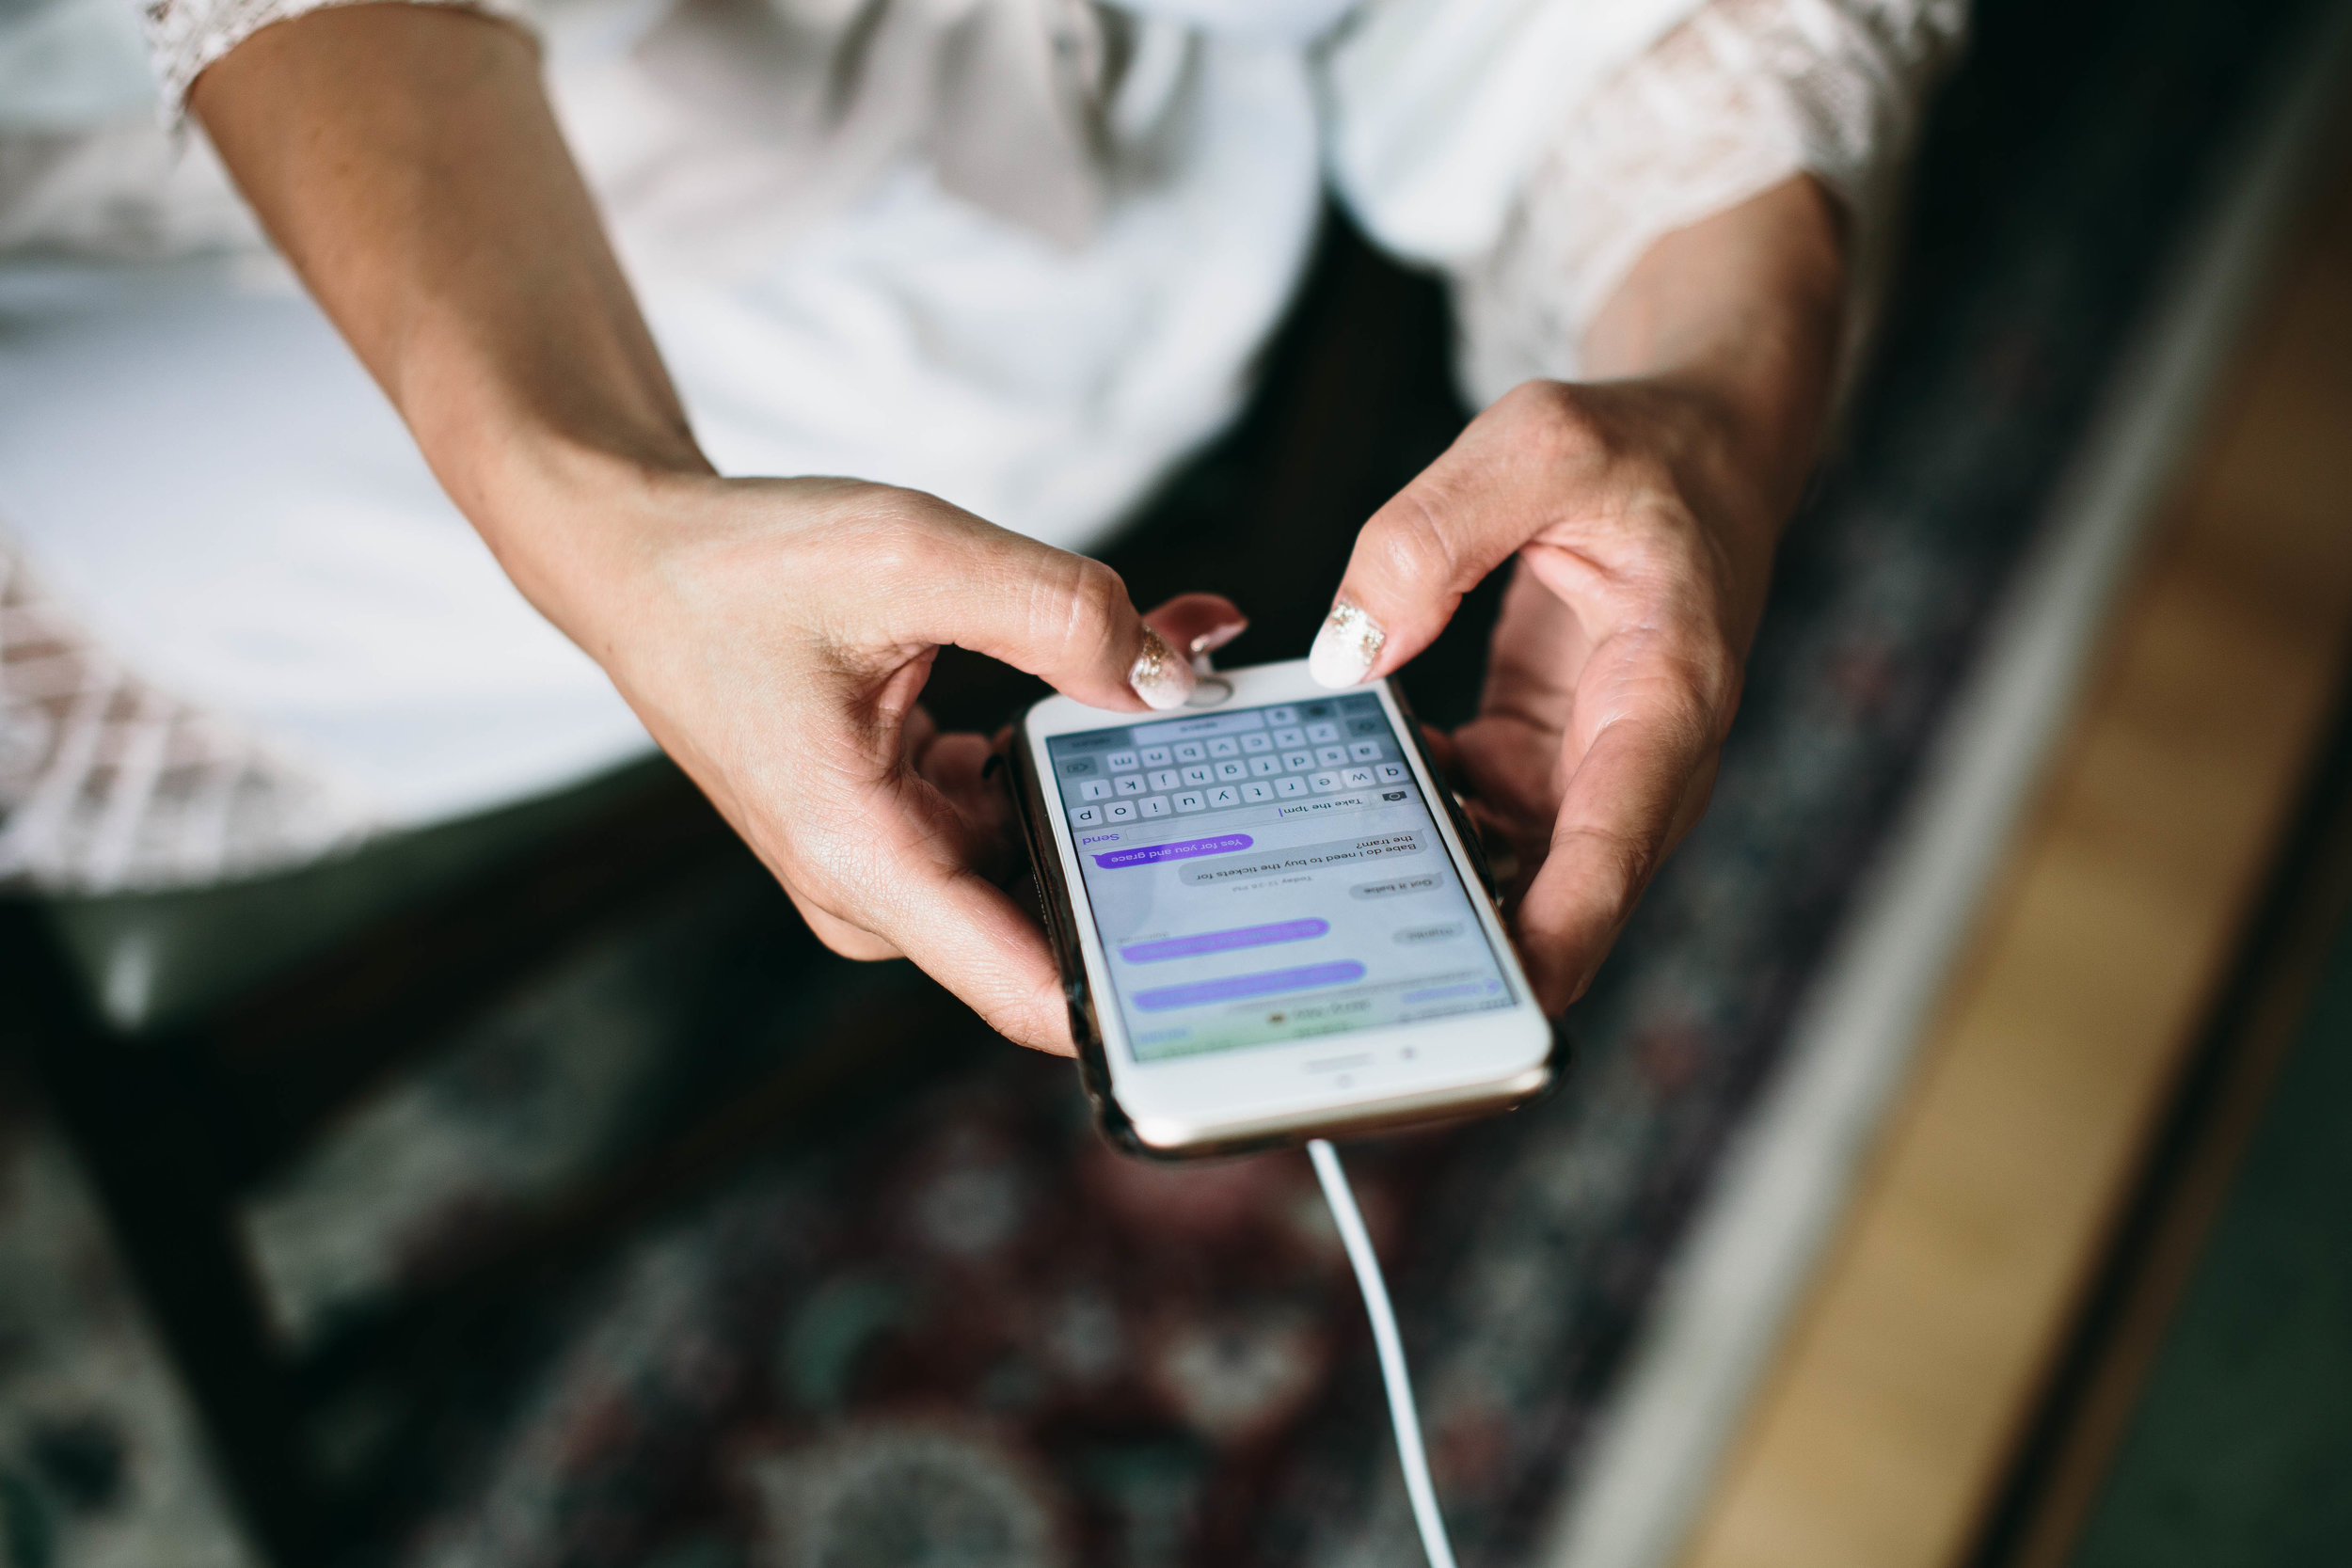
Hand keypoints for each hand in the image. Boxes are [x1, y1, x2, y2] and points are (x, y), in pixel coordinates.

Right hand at [574, 471, 1243, 1052]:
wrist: (639, 559)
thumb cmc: (735, 569)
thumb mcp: (911, 553)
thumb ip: (1057, 611)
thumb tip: (1168, 676)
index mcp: (866, 860)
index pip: (1034, 994)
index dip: (1145, 1000)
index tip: (1245, 966)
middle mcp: (877, 889)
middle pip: (1060, 910)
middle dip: (1161, 831)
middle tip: (1244, 741)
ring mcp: (889, 862)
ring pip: (1045, 844)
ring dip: (1119, 770)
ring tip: (1188, 666)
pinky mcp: (898, 824)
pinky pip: (1013, 806)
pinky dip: (1066, 742)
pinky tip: (1117, 669)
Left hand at [1307, 176, 1842, 1010]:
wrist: (1697, 451)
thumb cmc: (1644, 448)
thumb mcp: (1539, 441)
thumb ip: (1432, 533)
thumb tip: (1350, 649)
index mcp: (1667, 693)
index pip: (1618, 840)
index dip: (1563, 932)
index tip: (1505, 1005)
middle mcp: (1634, 759)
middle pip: (1560, 899)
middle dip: (1474, 963)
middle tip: (1364, 1011)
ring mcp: (1582, 775)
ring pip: (1506, 883)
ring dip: (1425, 912)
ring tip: (1318, 940)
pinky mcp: (1534, 767)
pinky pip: (1465, 832)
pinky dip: (1401, 842)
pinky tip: (1318, 836)